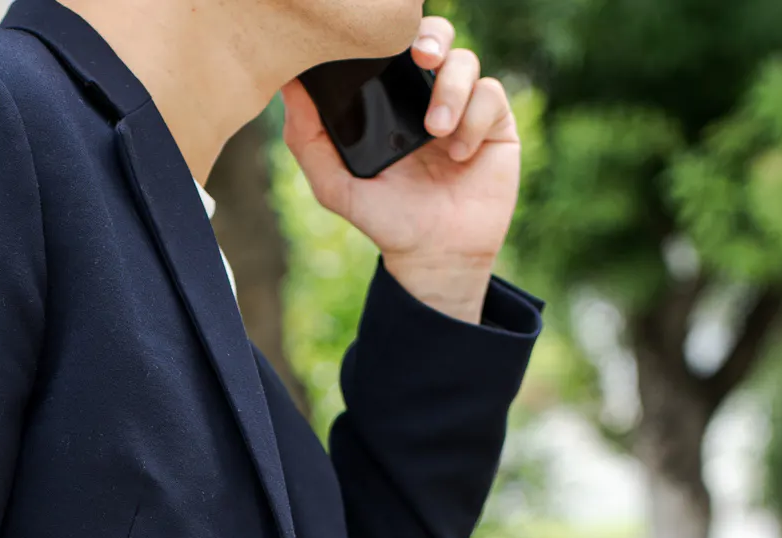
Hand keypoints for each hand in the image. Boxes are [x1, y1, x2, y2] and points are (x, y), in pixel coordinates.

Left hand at [280, 17, 518, 323]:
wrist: (433, 256)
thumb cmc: (384, 219)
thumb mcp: (335, 185)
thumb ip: (307, 140)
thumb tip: (287, 87)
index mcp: (390, 99)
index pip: (392, 48)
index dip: (391, 36)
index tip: (380, 44)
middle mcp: (426, 96)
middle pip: (436, 37)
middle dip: (431, 37)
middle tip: (421, 57)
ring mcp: (463, 108)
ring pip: (466, 62)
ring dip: (451, 89)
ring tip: (436, 130)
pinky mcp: (494, 125)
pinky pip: (490, 96)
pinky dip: (474, 118)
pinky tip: (459, 153)